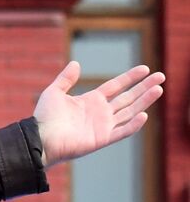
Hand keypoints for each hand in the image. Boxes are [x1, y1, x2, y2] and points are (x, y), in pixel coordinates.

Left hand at [34, 61, 164, 166]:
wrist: (39, 138)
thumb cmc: (44, 117)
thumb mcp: (54, 92)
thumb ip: (66, 79)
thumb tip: (76, 63)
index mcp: (91, 101)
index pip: (116, 87)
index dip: (130, 78)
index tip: (145, 69)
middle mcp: (100, 113)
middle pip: (128, 97)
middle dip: (144, 87)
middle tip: (161, 76)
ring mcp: (103, 126)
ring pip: (130, 111)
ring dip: (144, 101)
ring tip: (159, 89)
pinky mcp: (102, 139)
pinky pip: (122, 131)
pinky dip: (133, 124)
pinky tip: (144, 114)